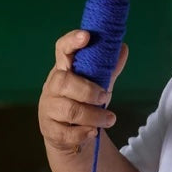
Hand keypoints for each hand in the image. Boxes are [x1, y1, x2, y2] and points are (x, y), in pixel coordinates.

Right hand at [38, 30, 128, 155]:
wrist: (68, 135)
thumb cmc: (82, 103)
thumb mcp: (96, 85)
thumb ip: (107, 69)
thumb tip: (123, 48)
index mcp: (63, 70)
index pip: (62, 50)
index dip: (72, 41)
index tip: (86, 36)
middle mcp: (52, 87)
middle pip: (64, 82)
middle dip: (89, 91)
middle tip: (105, 97)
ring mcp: (49, 108)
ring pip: (69, 110)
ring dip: (94, 116)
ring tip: (110, 119)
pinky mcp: (50, 130)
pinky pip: (66, 132)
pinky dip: (83, 133)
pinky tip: (93, 132)